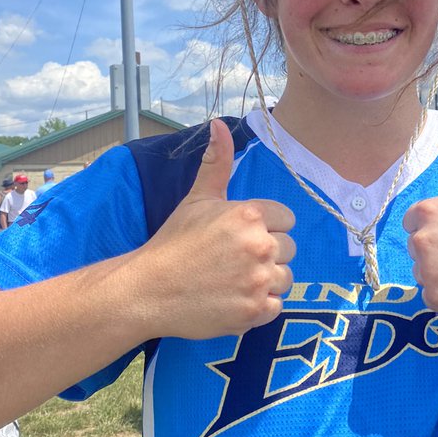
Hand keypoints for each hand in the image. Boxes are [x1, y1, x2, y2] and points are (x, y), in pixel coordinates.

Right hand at [131, 119, 295, 340]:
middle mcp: (260, 245)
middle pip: (289, 249)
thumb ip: (217, 163)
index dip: (267, 227)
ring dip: (266, 281)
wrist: (148, 290)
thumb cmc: (173, 242)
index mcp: (250, 214)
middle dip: (267, 254)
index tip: (241, 237)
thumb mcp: (197, 198)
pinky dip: (260, 306)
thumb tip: (220, 125)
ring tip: (235, 280)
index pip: (287, 219)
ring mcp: (259, 281)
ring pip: (286, 278)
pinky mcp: (255, 311)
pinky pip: (276, 306)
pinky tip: (235, 298)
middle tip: (234, 260)